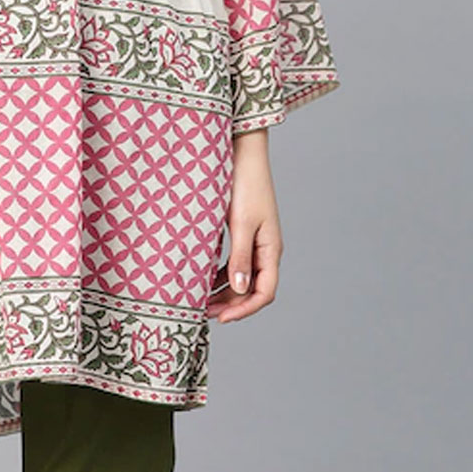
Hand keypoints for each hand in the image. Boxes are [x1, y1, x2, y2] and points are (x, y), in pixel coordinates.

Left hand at [206, 129, 282, 323]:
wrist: (244, 153)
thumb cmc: (245, 184)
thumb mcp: (241, 222)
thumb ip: (240, 256)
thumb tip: (240, 289)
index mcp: (271, 249)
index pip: (264, 292)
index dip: (245, 309)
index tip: (221, 318)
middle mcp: (266, 248)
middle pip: (253, 288)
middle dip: (231, 303)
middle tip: (204, 312)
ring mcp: (256, 239)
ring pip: (243, 275)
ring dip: (225, 289)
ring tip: (201, 298)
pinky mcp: (244, 229)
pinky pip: (236, 260)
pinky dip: (221, 272)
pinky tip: (204, 276)